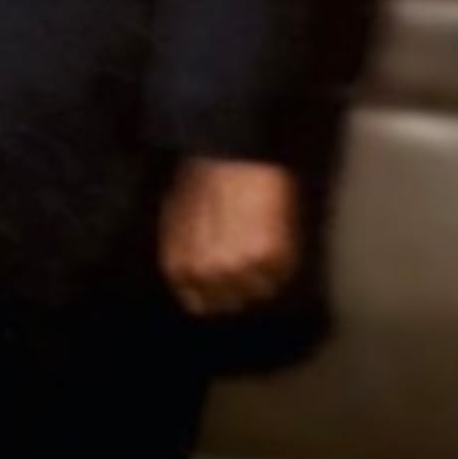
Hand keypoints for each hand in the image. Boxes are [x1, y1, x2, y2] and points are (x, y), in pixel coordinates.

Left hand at [161, 157, 302, 315]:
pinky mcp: (273, 258)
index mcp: (180, 267)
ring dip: (262, 274)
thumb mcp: (175, 221)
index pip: (197, 303)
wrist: (233, 155)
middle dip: (237, 285)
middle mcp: (208, 274)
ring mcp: (242, 269)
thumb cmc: (202, 179)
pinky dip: (282, 261)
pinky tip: (273, 236)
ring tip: (260, 244)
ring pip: (260, 291)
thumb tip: (194, 276)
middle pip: (230, 303)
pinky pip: (282, 275)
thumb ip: (183, 254)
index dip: (212, 293)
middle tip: (245, 260)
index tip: (222, 284)